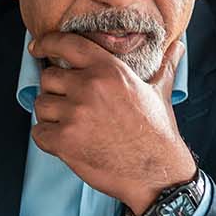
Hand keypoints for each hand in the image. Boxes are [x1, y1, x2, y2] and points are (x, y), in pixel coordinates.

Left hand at [28, 32, 194, 215]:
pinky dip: (47, 138)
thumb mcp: (160, 91)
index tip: (38, 47)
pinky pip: (38, 132)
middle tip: (70, 103)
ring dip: (51, 115)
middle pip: (48, 78)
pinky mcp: (64, 142)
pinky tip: (67, 141)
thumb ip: (163, 65)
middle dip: (55, 90)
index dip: (48, 43)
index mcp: (109, 70)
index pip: (67, 44)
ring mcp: (74, 115)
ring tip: (71, 124)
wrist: (156, 172)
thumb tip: (178, 46)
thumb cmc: (157, 132)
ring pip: (41, 105)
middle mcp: (89, 88)